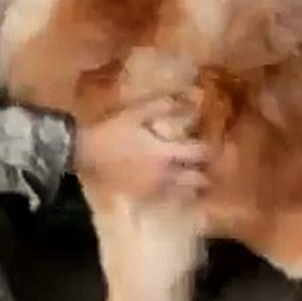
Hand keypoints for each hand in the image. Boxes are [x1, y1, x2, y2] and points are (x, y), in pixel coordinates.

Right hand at [72, 95, 211, 202]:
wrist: (84, 153)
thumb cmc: (111, 132)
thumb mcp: (135, 114)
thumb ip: (162, 107)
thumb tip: (187, 100)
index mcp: (165, 152)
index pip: (199, 154)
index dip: (212, 150)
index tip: (217, 145)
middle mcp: (164, 174)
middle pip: (198, 180)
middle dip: (208, 173)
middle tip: (211, 165)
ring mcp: (154, 189)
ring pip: (187, 194)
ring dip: (196, 187)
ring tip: (199, 179)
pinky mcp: (144, 197)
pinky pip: (169, 200)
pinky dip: (179, 195)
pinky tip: (179, 188)